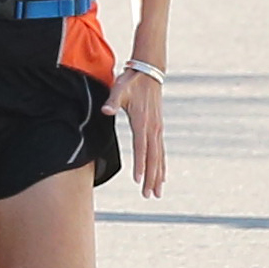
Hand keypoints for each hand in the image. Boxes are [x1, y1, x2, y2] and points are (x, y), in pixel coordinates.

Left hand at [107, 66, 167, 196]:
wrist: (148, 72)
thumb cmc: (131, 81)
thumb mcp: (119, 89)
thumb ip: (113, 101)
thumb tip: (106, 110)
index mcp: (142, 122)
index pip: (141, 148)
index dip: (140, 165)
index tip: (139, 181)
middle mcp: (153, 128)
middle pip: (153, 158)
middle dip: (151, 178)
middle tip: (149, 196)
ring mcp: (157, 129)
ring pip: (159, 158)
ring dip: (158, 176)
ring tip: (157, 193)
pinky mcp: (158, 128)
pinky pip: (161, 151)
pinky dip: (161, 166)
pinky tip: (162, 177)